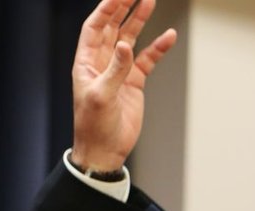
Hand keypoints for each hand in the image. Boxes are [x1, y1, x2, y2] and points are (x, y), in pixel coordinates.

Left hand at [71, 0, 176, 170]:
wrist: (104, 151)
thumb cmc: (94, 126)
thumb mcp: (102, 97)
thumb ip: (115, 70)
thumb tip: (124, 45)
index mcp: (85, 65)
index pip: (94, 29)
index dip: (105, 10)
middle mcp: (100, 64)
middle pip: (111, 28)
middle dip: (122, 8)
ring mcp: (118, 72)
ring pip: (129, 39)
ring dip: (139, 21)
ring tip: (150, 1)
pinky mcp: (133, 83)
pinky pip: (147, 60)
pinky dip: (157, 48)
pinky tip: (169, 37)